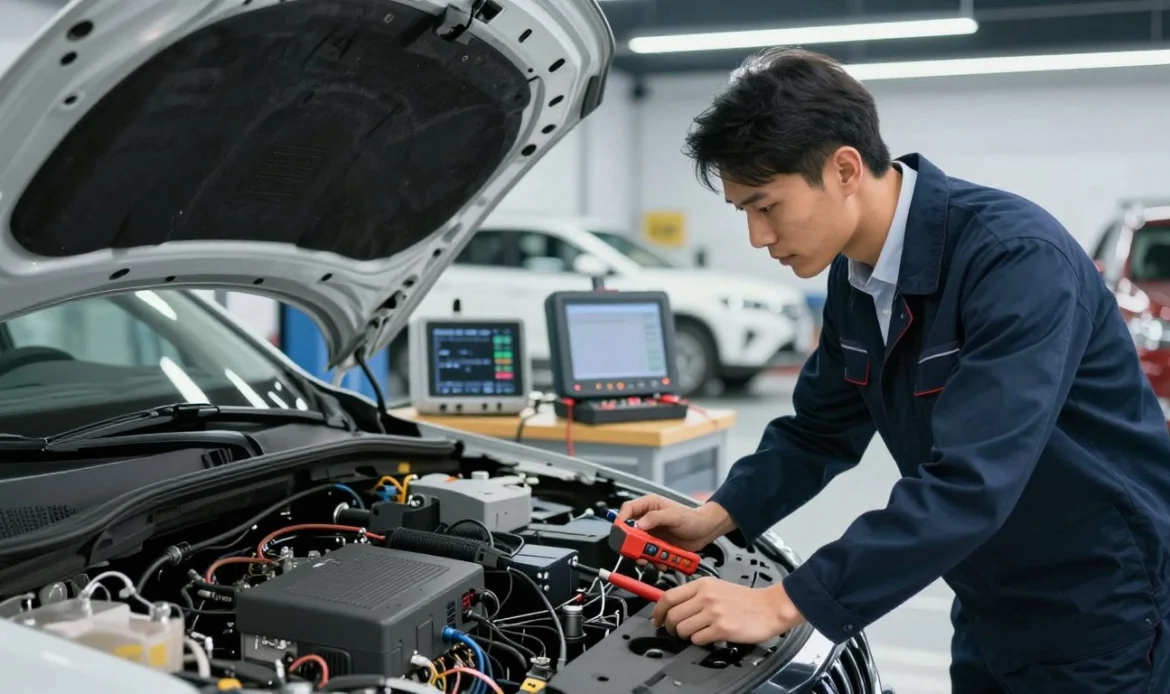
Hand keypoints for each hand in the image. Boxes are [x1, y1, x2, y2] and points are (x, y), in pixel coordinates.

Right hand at [616, 496, 735, 563]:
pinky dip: (653, 561)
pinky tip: (662, 562)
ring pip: (637, 546)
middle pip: (629, 532)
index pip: (627, 509)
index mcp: (649, 506)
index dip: (621, 520)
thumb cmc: (693, 518)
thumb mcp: (675, 516)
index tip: (621, 532)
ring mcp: (651, 535)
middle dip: (631, 544)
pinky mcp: (656, 547)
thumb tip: (639, 524)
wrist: (706, 531)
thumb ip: (656, 518)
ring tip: (652, 560)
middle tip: (636, 551)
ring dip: (643, 555)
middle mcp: (647, 520)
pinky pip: (648, 556)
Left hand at [651, 577, 805, 645]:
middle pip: (672, 615)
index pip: (668, 597)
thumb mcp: (717, 587)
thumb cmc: (744, 599)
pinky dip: (699, 641)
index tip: (657, 619)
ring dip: (684, 635)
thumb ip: (696, 594)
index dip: (658, 611)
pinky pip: (697, 639)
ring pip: (682, 629)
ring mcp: (713, 613)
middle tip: (674, 631)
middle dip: (670, 627)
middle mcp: (705, 597)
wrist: (769, 607)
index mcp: (702, 584)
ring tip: (694, 633)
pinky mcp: (721, 629)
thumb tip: (673, 605)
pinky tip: (708, 637)